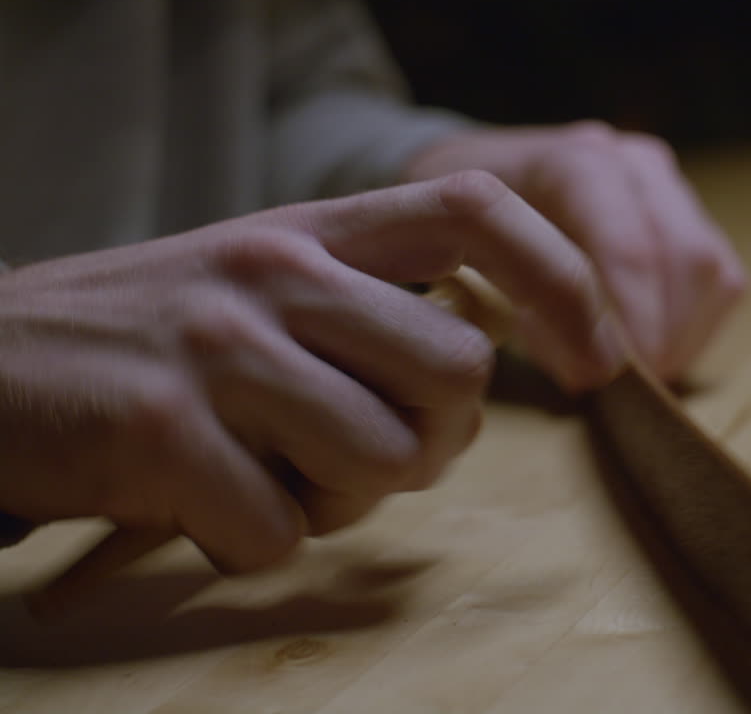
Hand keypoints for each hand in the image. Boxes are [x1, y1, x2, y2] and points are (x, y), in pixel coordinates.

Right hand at [0, 173, 623, 570]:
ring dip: (344, 500)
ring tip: (273, 474)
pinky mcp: (167, 434)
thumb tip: (478, 383)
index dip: (562, 280)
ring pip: (387, 461)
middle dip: (439, 439)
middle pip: (458, 369)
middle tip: (368, 450)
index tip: (597, 358)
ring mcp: (221, 348)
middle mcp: (275, 269)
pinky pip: (284, 533)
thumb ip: (372, 313)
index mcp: (313, 229)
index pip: (475, 208)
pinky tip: (202, 504)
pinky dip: (255, 541)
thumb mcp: (265, 288)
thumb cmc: (154, 340)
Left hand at [404, 121, 747, 380]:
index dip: (632, 318)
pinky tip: (647, 345)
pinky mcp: (689, 214)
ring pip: (711, 271)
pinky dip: (692, 326)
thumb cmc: (462, 229)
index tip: (613, 375)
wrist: (468, 181)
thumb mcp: (472, 269)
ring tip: (633, 370)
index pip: (628, 244)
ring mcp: (667, 186)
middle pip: (685, 258)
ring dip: (681, 335)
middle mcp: (633, 164)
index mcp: (577, 163)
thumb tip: (593, 370)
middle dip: (662, 336)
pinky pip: (721, 279)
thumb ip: (532, 308)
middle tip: (628, 388)